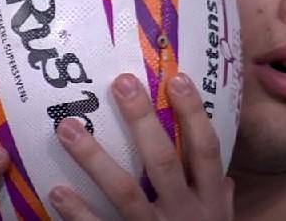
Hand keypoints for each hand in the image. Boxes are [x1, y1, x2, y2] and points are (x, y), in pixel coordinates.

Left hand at [49, 73, 234, 220]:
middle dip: (142, 121)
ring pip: (125, 192)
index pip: (206, 150)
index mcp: (209, 202)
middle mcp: (184, 214)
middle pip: (163, 161)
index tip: (177, 78)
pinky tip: (58, 190)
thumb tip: (226, 176)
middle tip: (120, 84)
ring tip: (68, 126)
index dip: (193, 114)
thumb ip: (222, 200)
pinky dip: (79, 213)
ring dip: (95, 157)